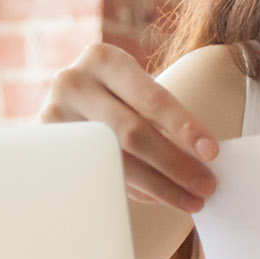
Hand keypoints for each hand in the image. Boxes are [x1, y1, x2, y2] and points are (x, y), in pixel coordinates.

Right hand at [40, 43, 217, 211]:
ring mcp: (53, 116)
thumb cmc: (113, 93)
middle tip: (206, 186)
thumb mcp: (131, 86)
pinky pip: (100, 175)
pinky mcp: (47, 147)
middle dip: (175, 164)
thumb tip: (202, 157)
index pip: (151, 97)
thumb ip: (159, 112)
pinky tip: (160, 197)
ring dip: (159, 185)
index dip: (184, 127)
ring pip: (115, 160)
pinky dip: (135, 190)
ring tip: (190, 200)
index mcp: (103, 58)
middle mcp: (73, 83)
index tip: (212, 152)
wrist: (64, 99)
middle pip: (132, 133)